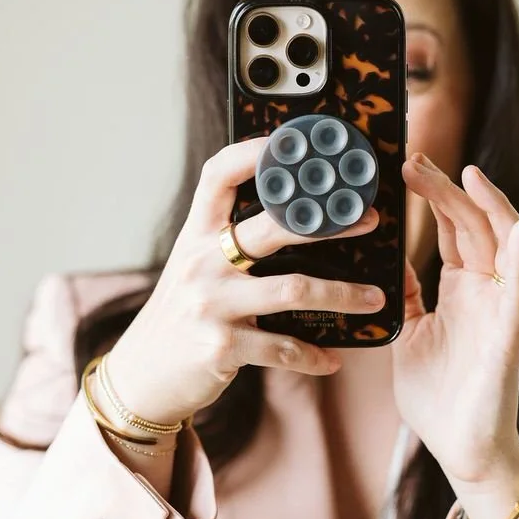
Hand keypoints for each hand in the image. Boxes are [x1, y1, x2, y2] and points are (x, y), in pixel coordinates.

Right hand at [106, 138, 383, 424]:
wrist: (143, 376)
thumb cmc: (181, 314)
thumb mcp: (192, 267)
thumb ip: (226, 240)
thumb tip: (289, 213)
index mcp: (195, 235)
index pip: (217, 176)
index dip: (253, 152)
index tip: (292, 142)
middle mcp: (201, 263)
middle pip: (272, 228)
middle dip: (329, 222)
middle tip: (369, 220)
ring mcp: (211, 305)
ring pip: (293, 289)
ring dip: (343, 294)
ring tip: (376, 297)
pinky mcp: (221, 347)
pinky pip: (283, 348)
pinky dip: (313, 356)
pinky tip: (332, 358)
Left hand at [394, 153, 518, 518]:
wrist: (458, 447)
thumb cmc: (437, 395)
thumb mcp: (408, 333)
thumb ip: (406, 296)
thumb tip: (388, 260)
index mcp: (459, 289)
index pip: (450, 228)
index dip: (433, 196)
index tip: (406, 167)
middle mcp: (483, 290)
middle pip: (471, 224)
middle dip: (447, 189)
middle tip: (416, 159)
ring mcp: (498, 308)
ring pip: (500, 242)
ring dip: (487, 206)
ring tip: (466, 173)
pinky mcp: (508, 334)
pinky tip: (518, 229)